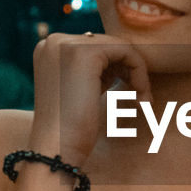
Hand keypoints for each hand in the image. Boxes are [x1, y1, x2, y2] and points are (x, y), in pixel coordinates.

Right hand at [29, 32, 152, 163]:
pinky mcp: (83, 53)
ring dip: (136, 72)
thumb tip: (118, 56)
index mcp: (48, 49)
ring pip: (118, 46)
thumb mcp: (78, 90)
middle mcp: (52, 41)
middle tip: (140, 98)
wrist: (57, 150)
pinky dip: (139, 72)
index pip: (93, 46)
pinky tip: (141, 98)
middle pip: (107, 43)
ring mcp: (65, 44)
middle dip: (128, 69)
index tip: (129, 93)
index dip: (116, 68)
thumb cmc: (70, 129)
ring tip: (141, 100)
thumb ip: (91, 70)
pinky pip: (126, 51)